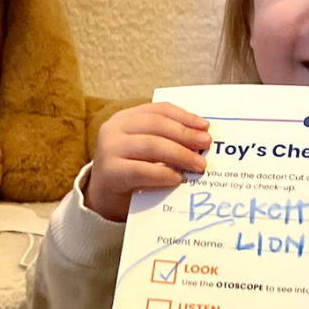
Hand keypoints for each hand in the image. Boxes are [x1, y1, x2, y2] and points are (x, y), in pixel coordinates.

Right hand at [84, 103, 210, 221]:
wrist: (102, 199)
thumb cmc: (129, 172)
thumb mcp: (145, 150)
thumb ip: (165, 140)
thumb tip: (201, 138)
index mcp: (125, 118)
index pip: (159, 110)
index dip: (184, 116)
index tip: (205, 127)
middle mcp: (114, 129)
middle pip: (157, 125)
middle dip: (185, 134)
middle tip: (206, 145)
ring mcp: (109, 149)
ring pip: (152, 145)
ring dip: (180, 155)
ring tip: (199, 165)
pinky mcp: (109, 172)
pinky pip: (142, 170)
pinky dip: (164, 174)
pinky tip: (178, 179)